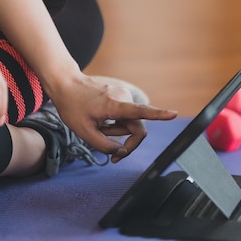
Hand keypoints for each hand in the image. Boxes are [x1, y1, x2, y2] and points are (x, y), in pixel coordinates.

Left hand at [48, 74, 176, 162]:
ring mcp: (123, 95)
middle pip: (136, 129)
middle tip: (111, 155)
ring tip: (98, 127)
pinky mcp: (121, 96)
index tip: (173, 114)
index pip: (140, 111)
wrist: (66, 84)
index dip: (159, 115)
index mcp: (114, 105)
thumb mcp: (84, 132)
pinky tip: (100, 119)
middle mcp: (123, 98)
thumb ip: (104, 146)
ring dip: (116, 132)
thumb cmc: (72, 107)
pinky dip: (115, 124)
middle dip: (125, 142)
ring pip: (129, 124)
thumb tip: (121, 152)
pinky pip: (124, 117)